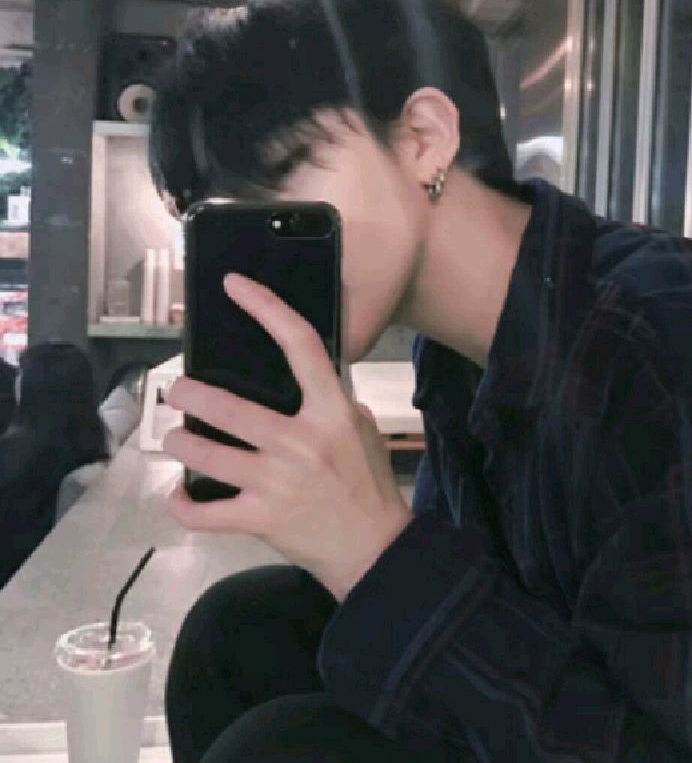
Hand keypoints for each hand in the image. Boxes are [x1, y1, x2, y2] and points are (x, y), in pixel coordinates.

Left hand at [161, 272, 412, 601]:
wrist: (374, 549)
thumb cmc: (369, 483)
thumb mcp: (362, 429)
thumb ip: (330, 402)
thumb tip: (298, 381)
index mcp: (331, 411)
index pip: (300, 346)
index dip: (266, 309)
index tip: (234, 285)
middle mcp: (301, 441)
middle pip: (229, 407)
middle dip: (190, 395)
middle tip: (175, 390)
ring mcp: (277, 482)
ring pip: (206, 455)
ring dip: (180, 442)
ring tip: (173, 435)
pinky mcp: (260, 519)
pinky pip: (204, 512)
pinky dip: (181, 503)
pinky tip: (177, 493)